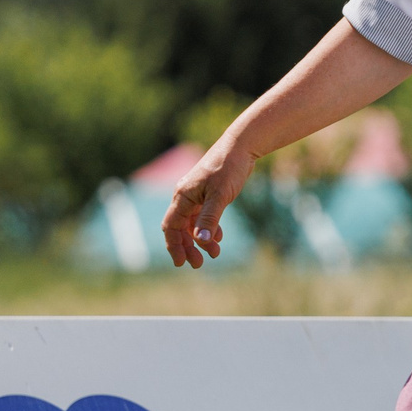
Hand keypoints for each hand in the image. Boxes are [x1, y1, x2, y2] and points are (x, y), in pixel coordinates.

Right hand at [162, 137, 255, 268]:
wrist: (241, 147)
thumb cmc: (228, 168)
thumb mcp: (220, 196)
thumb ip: (209, 219)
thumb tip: (200, 241)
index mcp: (182, 196)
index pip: (171, 226)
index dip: (174, 246)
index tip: (181, 263)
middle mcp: (185, 196)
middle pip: (180, 228)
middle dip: (188, 247)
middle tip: (199, 263)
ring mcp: (196, 194)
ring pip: (192, 223)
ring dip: (200, 239)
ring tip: (214, 252)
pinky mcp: (208, 193)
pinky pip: (203, 215)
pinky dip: (209, 227)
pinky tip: (219, 236)